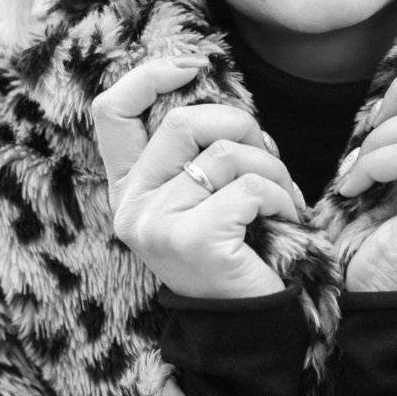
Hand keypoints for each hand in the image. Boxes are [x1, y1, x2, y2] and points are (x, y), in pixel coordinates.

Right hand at [91, 56, 302, 297]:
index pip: (111, 111)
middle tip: (269, 156)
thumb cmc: (236, 253)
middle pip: (185, 122)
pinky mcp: (194, 239)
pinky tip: (285, 221)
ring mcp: (158, 224)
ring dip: (273, 170)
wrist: (248, 328)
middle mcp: (132, 206)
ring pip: (227, 155)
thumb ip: (196, 150)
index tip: (195, 67)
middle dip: (243, 127)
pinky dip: (280, 198)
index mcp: (129, 189)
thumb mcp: (204, 196)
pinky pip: (250, 188)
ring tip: (283, 200)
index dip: (150, 76)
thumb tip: (210, 83)